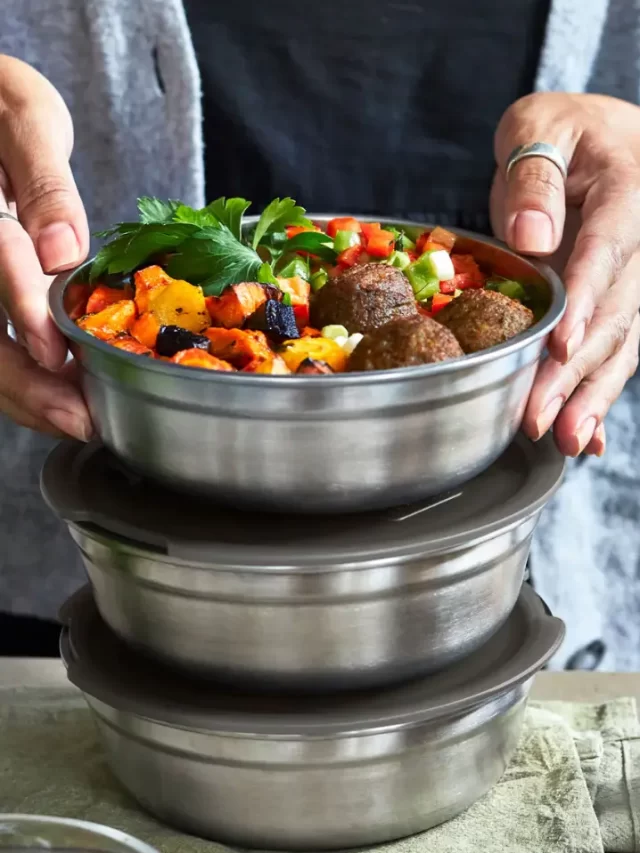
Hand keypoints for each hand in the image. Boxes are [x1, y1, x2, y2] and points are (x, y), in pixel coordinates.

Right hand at [0, 55, 91, 439]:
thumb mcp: (24, 119)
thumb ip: (43, 183)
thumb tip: (62, 251)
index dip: (20, 307)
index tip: (57, 354)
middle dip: (24, 384)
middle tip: (78, 420)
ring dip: (22, 395)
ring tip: (75, 421)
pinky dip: (20, 380)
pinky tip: (57, 397)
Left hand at [491, 93, 639, 455]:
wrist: (601, 137)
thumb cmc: (561, 130)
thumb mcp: (537, 125)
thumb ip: (533, 174)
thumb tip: (535, 235)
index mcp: (628, 190)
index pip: (608, 251)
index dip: (587, 302)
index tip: (562, 349)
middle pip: (618, 312)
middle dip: (579, 371)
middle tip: (541, 418)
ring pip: (626, 341)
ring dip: (595, 395)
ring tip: (567, 440)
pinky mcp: (627, 299)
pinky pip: (622, 348)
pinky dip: (603, 392)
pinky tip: (587, 437)